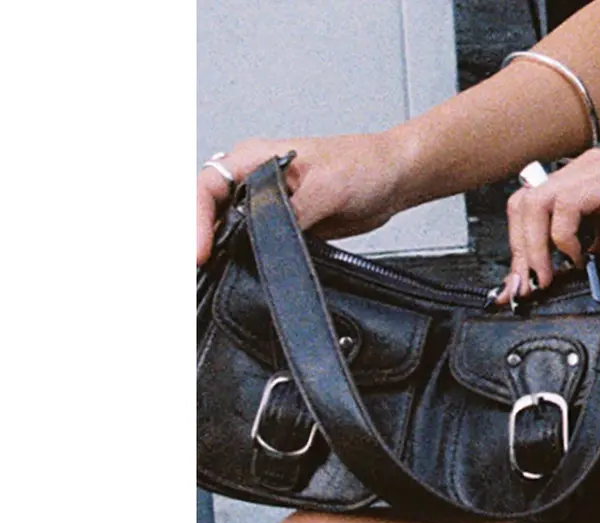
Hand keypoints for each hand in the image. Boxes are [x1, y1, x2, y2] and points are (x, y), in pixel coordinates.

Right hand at [196, 132, 410, 265]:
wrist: (392, 180)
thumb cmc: (363, 166)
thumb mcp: (326, 188)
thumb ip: (293, 212)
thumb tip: (268, 236)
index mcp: (254, 158)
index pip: (207, 186)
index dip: (196, 220)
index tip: (200, 251)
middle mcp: (254, 179)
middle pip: (209, 209)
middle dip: (200, 238)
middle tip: (199, 270)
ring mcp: (268, 204)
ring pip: (229, 228)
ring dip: (221, 251)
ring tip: (213, 276)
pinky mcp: (285, 225)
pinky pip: (257, 243)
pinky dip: (247, 258)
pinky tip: (245, 274)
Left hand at [500, 149, 599, 300]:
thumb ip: (568, 264)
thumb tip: (527, 285)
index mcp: (580, 185)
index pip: (527, 208)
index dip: (517, 248)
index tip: (519, 286)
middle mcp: (584, 170)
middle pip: (523, 201)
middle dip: (521, 250)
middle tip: (533, 285)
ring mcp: (595, 170)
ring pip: (537, 201)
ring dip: (536, 246)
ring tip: (552, 275)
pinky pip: (566, 205)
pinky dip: (565, 236)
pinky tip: (580, 254)